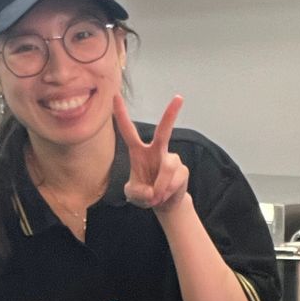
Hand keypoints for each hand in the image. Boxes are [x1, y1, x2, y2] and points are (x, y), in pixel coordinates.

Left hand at [114, 94, 188, 213]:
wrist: (164, 204)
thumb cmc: (144, 193)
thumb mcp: (133, 195)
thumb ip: (136, 192)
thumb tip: (151, 190)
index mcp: (138, 152)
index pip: (128, 130)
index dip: (121, 114)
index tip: (116, 96)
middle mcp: (156, 151)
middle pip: (164, 131)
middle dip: (171, 114)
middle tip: (179, 97)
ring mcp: (171, 159)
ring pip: (168, 166)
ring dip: (160, 186)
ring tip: (155, 198)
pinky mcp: (183, 170)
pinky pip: (176, 179)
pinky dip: (167, 191)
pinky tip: (164, 196)